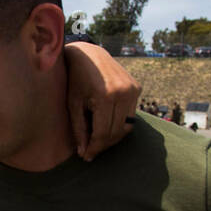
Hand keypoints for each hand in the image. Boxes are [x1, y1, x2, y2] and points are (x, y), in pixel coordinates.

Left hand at [62, 42, 140, 159]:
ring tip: (98, 141)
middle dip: (103, 145)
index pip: (103, 133)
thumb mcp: (73, 104)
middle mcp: (123, 92)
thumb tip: (84, 153)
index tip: (86, 157)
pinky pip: (131, 115)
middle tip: (91, 151)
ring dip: (113, 137)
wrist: (89, 53)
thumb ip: (79, 130)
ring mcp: (133, 89)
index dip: (94, 148)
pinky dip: (120, 124)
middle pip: (116, 132)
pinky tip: (107, 125)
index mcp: (106, 96)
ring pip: (127, 126)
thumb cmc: (76, 79)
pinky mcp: (137, 87)